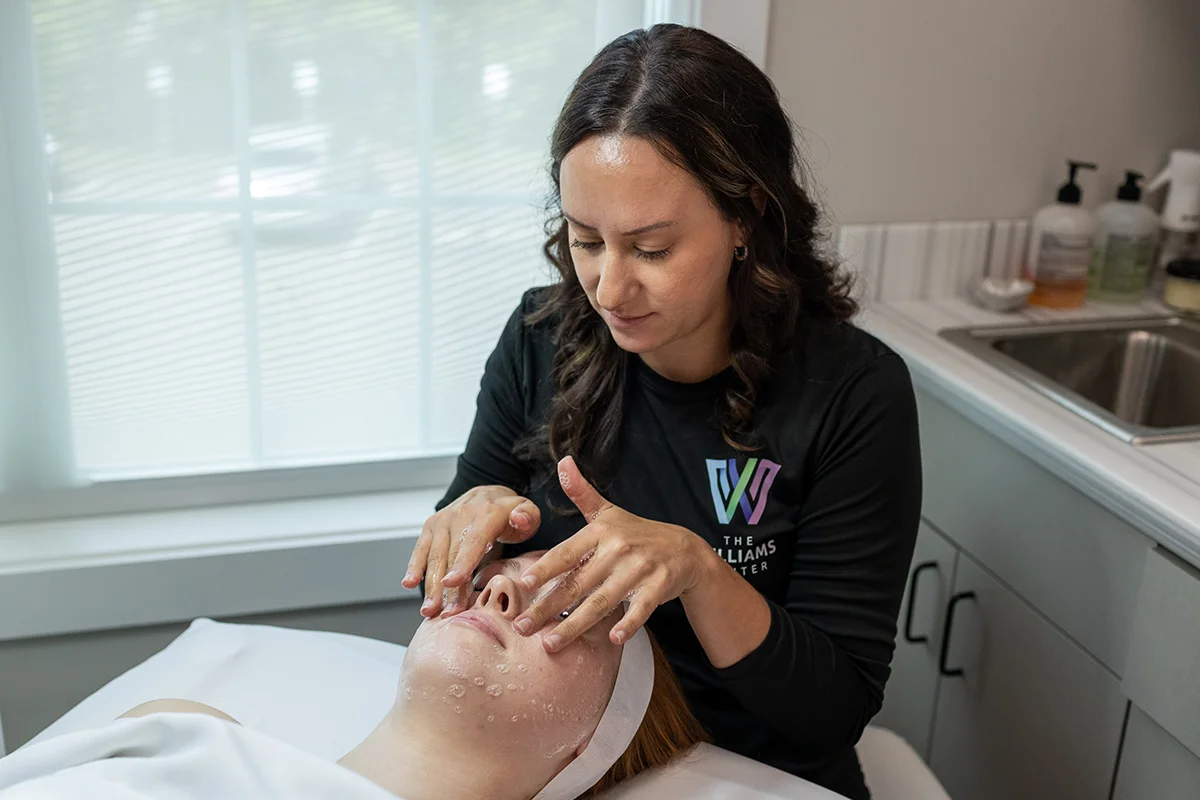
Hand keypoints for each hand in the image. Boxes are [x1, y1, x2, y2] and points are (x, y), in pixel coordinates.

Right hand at [403, 485, 540, 617]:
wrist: (488, 495)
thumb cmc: (509, 513)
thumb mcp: (528, 513)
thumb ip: (528, 517)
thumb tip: (518, 519)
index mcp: (486, 513)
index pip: (473, 540)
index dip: (462, 562)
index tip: (453, 582)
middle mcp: (460, 514)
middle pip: (451, 554)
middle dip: (447, 586)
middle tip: (447, 612)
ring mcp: (443, 521)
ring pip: (434, 556)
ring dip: (431, 585)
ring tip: (430, 610)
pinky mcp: (430, 527)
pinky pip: (420, 549)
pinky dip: (414, 566)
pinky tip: (409, 584)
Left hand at [512, 456, 713, 651]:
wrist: (685, 549)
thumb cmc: (637, 533)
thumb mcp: (608, 511)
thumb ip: (581, 492)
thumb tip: (562, 461)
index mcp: (601, 532)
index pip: (567, 552)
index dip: (545, 567)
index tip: (524, 582)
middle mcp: (618, 549)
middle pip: (578, 583)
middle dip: (547, 607)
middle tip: (522, 626)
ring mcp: (640, 569)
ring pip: (602, 601)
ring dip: (574, 625)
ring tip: (550, 643)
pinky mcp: (659, 586)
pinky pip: (641, 609)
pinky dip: (628, 623)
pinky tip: (613, 639)